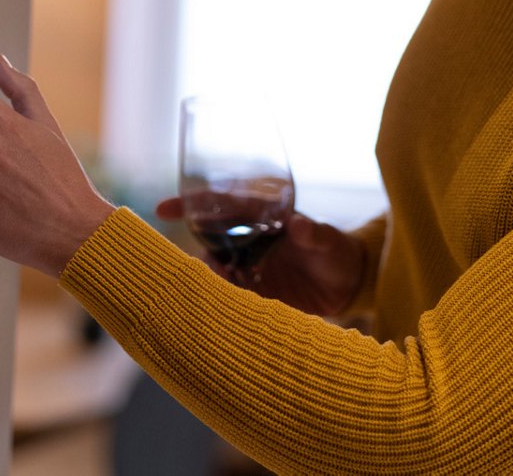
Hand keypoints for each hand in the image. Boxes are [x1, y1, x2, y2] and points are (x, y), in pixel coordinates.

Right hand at [156, 198, 364, 316]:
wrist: (349, 286)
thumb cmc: (338, 252)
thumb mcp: (329, 241)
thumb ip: (314, 234)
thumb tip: (299, 224)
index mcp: (262, 216)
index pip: (221, 204)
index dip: (192, 204)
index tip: (163, 208)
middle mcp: (250, 239)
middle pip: (211, 239)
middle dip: (198, 249)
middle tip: (199, 265)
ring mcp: (250, 266)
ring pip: (216, 269)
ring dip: (211, 278)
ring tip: (218, 288)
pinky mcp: (255, 292)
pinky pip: (230, 294)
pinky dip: (222, 300)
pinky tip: (220, 309)